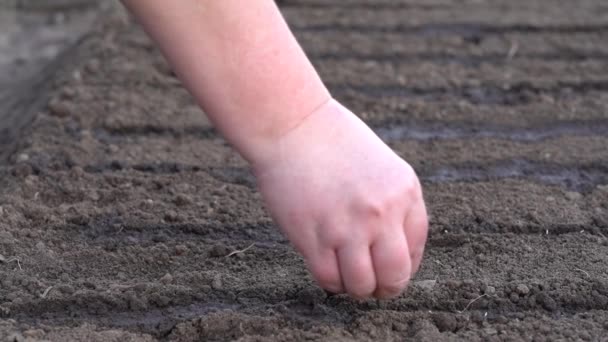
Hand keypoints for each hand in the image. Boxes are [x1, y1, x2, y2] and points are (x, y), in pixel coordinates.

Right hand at [253, 99, 427, 298]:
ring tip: (345, 271)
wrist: (292, 124)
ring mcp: (346, 226)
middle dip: (385, 288)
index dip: (402, 266)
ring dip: (355, 287)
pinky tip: (325, 263)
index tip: (386, 266)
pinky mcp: (313, 236)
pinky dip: (329, 280)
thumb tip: (392, 254)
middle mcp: (381, 213)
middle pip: (395, 277)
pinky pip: (328, 279)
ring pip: (361, 285)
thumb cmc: (335, 142)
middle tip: (372, 285)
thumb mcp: (382, 166)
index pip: (416, 250)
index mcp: (404, 192)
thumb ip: (394, 205)